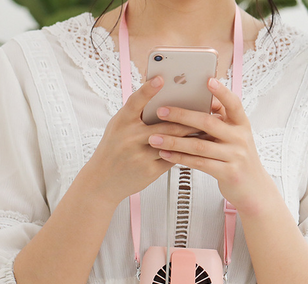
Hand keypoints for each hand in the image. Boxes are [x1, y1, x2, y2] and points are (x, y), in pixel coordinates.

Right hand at [83, 76, 199, 207]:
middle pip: (165, 124)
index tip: (161, 78)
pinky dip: (185, 151)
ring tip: (205, 127)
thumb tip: (163, 103)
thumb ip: (136, 116)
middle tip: (205, 110)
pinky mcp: (150, 171)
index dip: (148, 89)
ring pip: (172, 142)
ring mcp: (140, 155)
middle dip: (187, 118)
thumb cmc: (113, 150)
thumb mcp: (117, 129)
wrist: (102, 181)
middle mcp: (130, 137)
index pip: (135, 102)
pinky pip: (173, 158)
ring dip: (190, 134)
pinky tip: (196, 147)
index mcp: (121, 123)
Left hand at [148, 78, 271, 215]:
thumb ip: (222, 122)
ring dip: (174, 140)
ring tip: (154, 137)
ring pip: (199, 145)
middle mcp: (240, 138)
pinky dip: (180, 158)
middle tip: (160, 111)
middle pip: (209, 122)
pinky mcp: (228, 172)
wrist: (254, 189)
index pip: (233, 103)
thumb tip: (206, 101)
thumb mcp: (236, 137)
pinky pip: (199, 163)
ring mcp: (235, 156)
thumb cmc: (238, 159)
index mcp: (242, 125)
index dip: (221, 92)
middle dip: (182, 115)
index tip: (207, 80)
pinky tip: (165, 154)